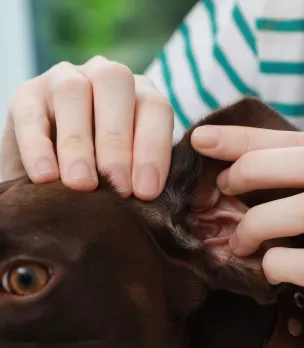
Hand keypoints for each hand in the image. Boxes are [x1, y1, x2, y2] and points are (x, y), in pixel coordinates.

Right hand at [0, 56, 172, 198]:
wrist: (56, 174)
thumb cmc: (107, 177)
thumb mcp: (132, 173)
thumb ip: (143, 175)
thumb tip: (149, 195)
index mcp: (141, 93)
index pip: (155, 108)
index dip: (153, 149)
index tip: (146, 192)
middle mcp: (105, 76)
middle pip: (115, 86)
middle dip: (118, 143)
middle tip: (118, 189)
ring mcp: (64, 78)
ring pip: (72, 92)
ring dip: (79, 143)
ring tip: (82, 184)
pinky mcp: (27, 94)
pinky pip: (31, 114)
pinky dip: (38, 147)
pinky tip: (46, 178)